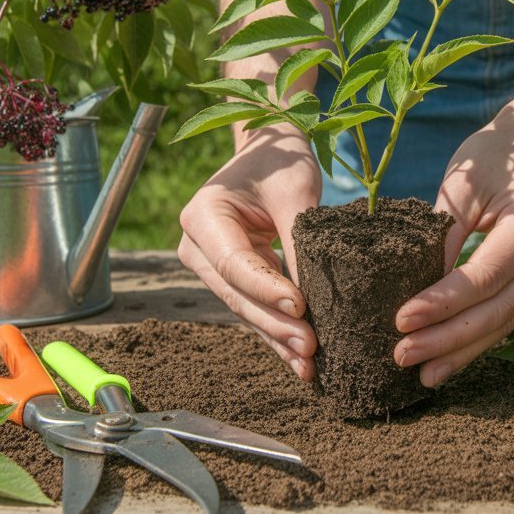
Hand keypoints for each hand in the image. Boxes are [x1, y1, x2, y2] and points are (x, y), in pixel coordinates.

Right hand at [178, 126, 320, 380]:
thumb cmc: (281, 161)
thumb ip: (301, 239)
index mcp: (203, 214)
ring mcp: (210, 263)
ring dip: (276, 336)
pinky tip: (298, 357)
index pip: (235, 264)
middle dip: (274, 324)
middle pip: (236, 293)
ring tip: (308, 364)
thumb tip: (315, 297)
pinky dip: (276, 329)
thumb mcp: (295, 190)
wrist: (269, 149)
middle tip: (310, 348)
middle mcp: (197, 244)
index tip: (302, 309)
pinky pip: (254, 306)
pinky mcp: (231, 275)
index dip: (267, 290)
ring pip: (244, 307)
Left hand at [393, 107, 513, 386]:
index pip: (486, 276)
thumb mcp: (464, 182)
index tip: (401, 319)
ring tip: (421, 373)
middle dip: (449, 337)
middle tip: (402, 354)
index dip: (444, 302)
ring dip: (461, 350)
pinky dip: (475, 340)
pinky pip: (506, 316)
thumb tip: (415, 283)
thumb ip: (442, 231)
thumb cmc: (494, 155)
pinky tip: (446, 362)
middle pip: (498, 308)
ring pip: (505, 321)